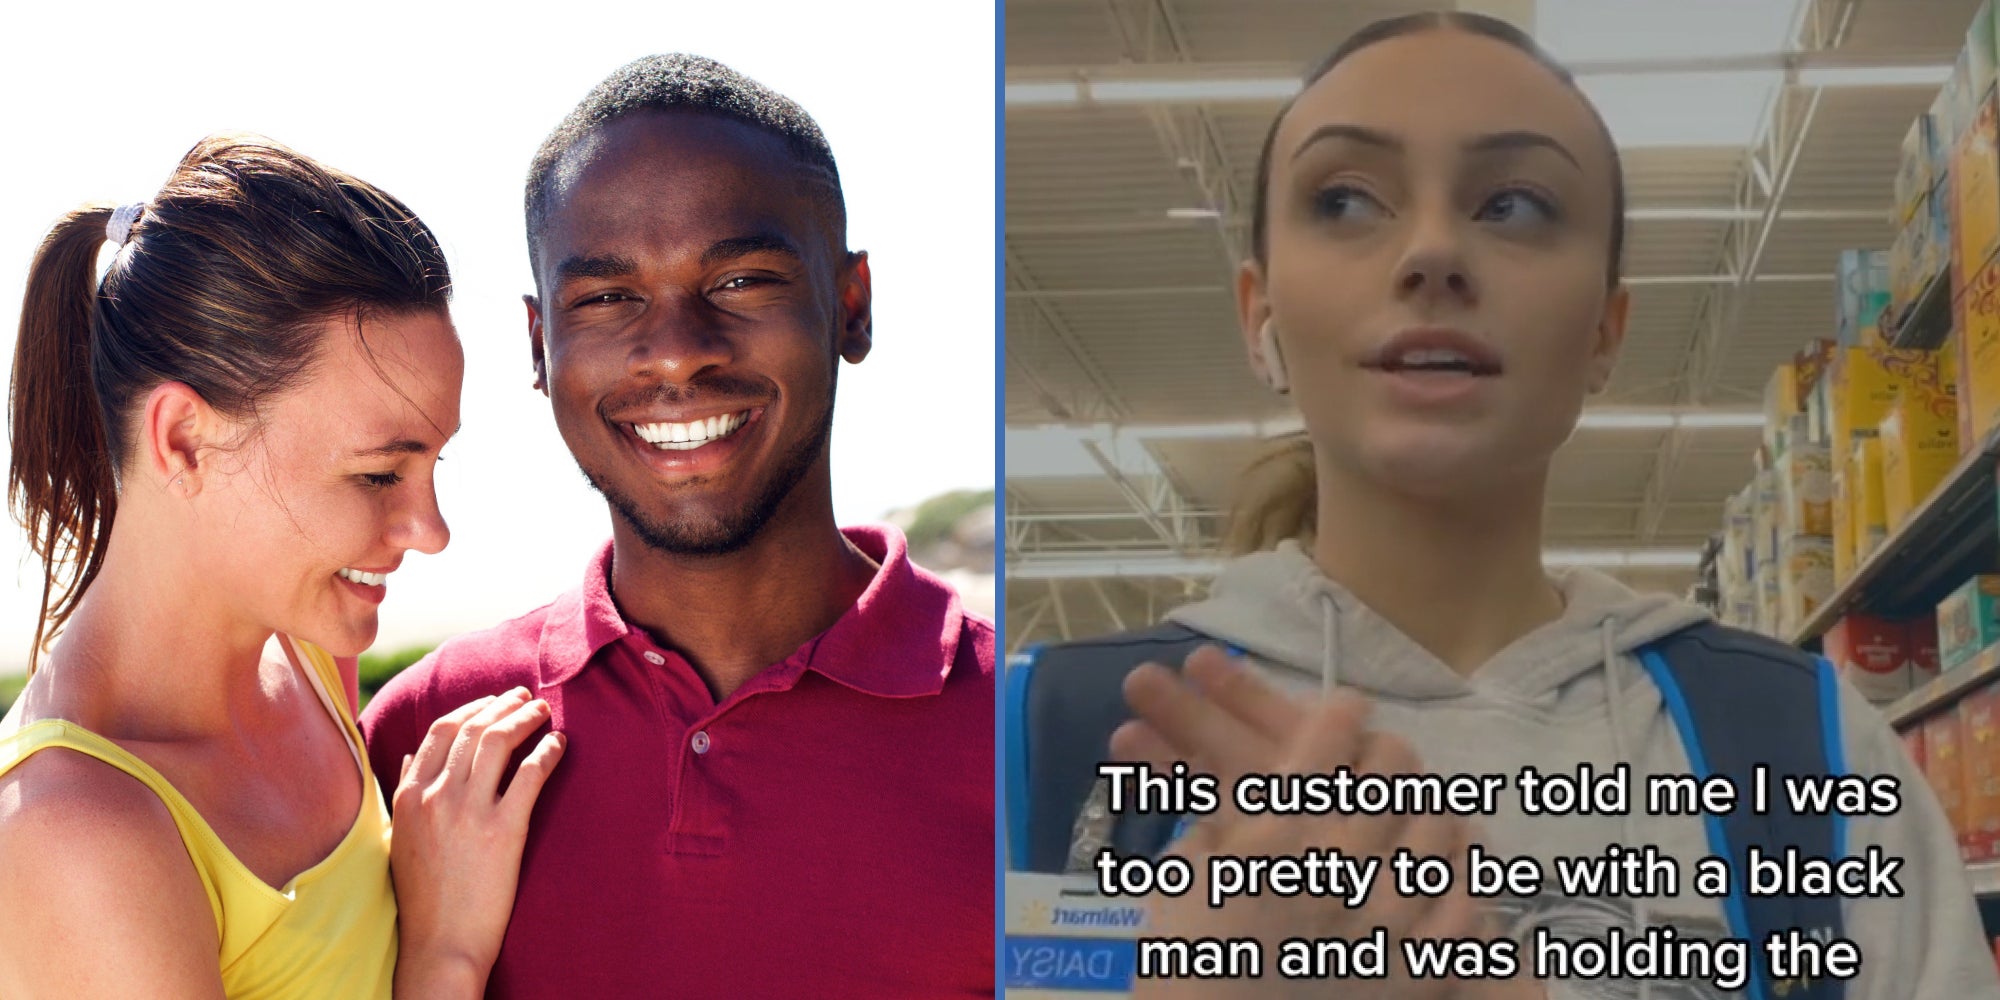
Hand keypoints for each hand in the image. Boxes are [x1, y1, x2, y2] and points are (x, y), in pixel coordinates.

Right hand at [389, 688, 565, 997]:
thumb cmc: (423, 895)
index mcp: (409, 797)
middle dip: (502, 705)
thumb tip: (408, 756)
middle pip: (473, 729)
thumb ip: (404, 794)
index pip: (440, 732)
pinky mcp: (503, 830)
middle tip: (525, 697)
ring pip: (499, 741)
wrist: (441, 942)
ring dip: (525, 718)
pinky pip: (530, 773)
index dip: (471, 709)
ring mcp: (468, 811)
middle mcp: (435, 796)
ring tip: (543, 712)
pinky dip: (547, 751)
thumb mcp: (400, 839)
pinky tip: (559, 744)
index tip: (493, 702)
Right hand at [1110, 646, 1496, 999]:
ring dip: (1425, 805)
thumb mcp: (1188, 868)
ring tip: (1414, 806)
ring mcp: (1389, 917)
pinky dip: (1461, 874)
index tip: (1341, 710)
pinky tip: (1448, 866)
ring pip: (1438, 826)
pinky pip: (1465, 901)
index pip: (1328, 739)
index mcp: (1277, 836)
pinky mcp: (1421, 966)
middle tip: (1375, 754)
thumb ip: (1228, 814)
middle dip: (1382, 751)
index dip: (1338, 712)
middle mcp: (1340, 865)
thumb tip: (1254, 778)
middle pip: (1392, 770)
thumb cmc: (1190, 957)